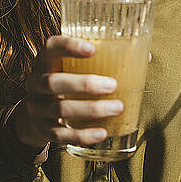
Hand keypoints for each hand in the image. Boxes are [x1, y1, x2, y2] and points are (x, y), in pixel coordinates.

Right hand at [13, 35, 124, 149]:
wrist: (35, 113)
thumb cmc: (65, 79)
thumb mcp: (72, 65)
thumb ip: (104, 58)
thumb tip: (146, 57)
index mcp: (45, 60)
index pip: (52, 46)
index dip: (69, 46)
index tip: (93, 48)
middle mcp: (36, 82)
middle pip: (53, 82)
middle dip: (84, 84)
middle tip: (113, 85)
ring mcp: (37, 108)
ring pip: (60, 109)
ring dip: (90, 109)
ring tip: (117, 107)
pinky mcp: (42, 130)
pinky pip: (61, 135)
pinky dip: (83, 135)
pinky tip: (102, 132)